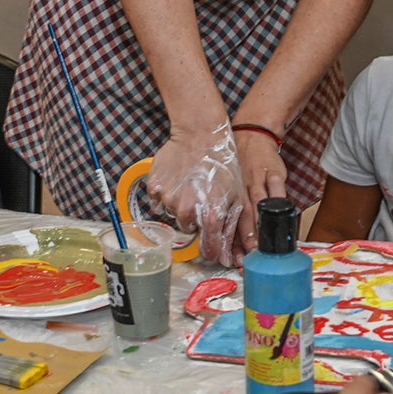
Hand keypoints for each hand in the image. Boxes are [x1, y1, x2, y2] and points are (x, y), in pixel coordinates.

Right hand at [146, 123, 243, 266]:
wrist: (200, 135)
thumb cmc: (223, 165)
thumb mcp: (237, 198)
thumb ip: (235, 231)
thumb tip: (233, 259)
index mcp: (210, 216)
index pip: (208, 250)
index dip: (212, 247)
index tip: (212, 238)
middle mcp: (187, 211)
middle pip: (189, 229)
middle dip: (196, 218)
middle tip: (203, 196)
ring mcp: (168, 200)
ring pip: (173, 214)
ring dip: (181, 204)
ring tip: (191, 184)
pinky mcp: (154, 188)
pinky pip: (158, 201)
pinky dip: (166, 194)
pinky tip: (177, 180)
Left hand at [232, 128, 285, 251]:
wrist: (252, 136)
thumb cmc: (240, 166)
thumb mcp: (229, 186)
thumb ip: (233, 211)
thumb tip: (229, 240)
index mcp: (230, 196)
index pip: (228, 223)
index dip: (229, 242)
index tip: (230, 259)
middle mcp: (241, 190)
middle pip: (242, 218)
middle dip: (243, 239)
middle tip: (246, 258)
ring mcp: (258, 181)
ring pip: (257, 206)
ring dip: (258, 226)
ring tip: (260, 245)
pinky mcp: (273, 174)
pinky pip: (276, 188)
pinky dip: (278, 201)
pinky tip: (280, 215)